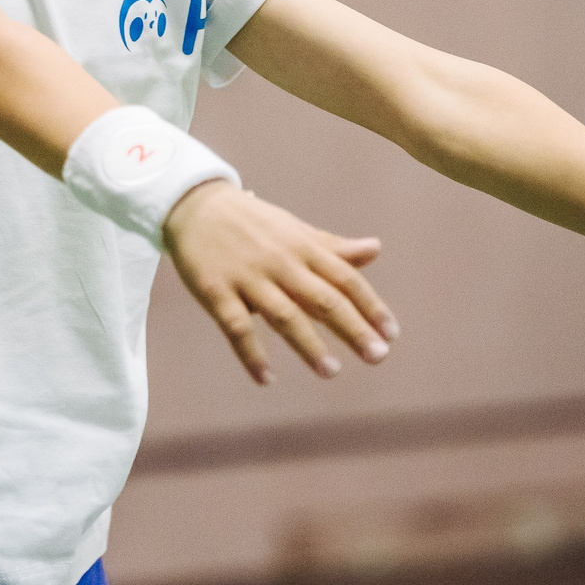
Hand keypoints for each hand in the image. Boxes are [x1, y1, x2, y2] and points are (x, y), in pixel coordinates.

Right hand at [163, 181, 395, 383]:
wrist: (194, 204)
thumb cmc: (252, 222)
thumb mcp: (294, 230)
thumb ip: (333, 247)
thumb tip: (376, 249)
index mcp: (302, 247)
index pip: (345, 278)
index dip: (370, 306)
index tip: (391, 334)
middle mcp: (280, 262)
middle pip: (322, 298)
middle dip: (352, 327)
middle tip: (378, 355)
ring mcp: (247, 277)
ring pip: (284, 315)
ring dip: (309, 345)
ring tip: (332, 371)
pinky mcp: (216, 292)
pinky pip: (237, 327)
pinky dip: (252, 355)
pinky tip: (267, 379)